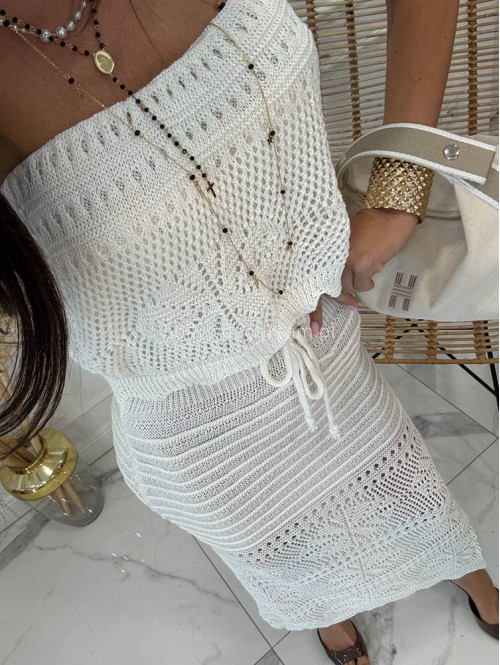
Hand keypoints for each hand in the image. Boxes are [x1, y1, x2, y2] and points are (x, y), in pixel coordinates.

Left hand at [310, 207, 418, 335]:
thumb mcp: (343, 237)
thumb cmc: (369, 223)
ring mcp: (346, 261)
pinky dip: (368, 282)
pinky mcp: (363, 265)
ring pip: (346, 288)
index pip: (312, 278)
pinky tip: (373, 271)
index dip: (313, 305)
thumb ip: (335, 255)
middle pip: (327, 288)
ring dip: (355, 288)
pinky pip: (362, 285)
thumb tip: (333, 277)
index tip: (313, 326)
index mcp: (324, 248)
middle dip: (331, 304)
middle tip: (336, 314)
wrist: (390, 213)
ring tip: (364, 278)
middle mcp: (331, 255)